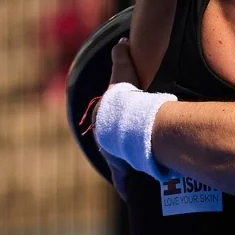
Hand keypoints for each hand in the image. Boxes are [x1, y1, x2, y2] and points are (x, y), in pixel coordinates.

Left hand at [99, 37, 139, 199]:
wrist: (126, 122)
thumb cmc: (125, 98)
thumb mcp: (123, 72)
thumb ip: (121, 55)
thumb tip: (121, 40)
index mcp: (102, 119)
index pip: (104, 121)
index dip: (112, 122)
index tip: (118, 125)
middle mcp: (104, 139)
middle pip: (109, 143)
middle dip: (115, 146)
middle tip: (125, 148)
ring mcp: (112, 154)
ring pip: (116, 163)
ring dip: (121, 166)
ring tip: (131, 170)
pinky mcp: (121, 168)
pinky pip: (123, 179)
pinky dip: (125, 186)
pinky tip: (127, 195)